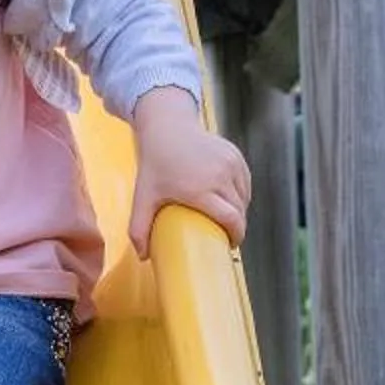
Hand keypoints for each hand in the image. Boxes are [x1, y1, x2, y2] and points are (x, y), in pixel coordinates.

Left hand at [127, 88, 250, 258]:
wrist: (167, 127)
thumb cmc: (155, 163)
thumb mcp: (143, 196)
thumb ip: (139, 228)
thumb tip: (143, 257)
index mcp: (200, 189)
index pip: (231, 219)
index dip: (236, 235)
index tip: (230, 244)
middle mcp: (219, 176)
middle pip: (240, 210)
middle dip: (237, 226)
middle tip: (226, 234)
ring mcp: (230, 163)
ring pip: (244, 197)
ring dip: (240, 210)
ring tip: (228, 219)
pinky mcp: (236, 155)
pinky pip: (245, 182)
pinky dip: (241, 194)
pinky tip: (232, 201)